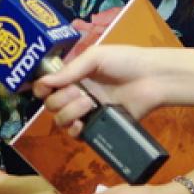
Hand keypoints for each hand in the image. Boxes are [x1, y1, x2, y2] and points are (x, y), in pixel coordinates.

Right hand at [33, 45, 193, 132]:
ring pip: (61, 120)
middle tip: (81, 92)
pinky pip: (77, 136)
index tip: (46, 88)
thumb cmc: (125, 61)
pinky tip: (83, 125)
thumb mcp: (95, 57)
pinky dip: (75, 132)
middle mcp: (76, 94)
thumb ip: (70, 70)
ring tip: (89, 104)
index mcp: (73, 76)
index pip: (46, 86)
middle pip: (51, 105)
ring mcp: (87, 112)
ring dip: (70, 113)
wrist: (152, 79)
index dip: (41, 88)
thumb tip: (43, 82)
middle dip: (61, 99)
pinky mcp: (99, 127)